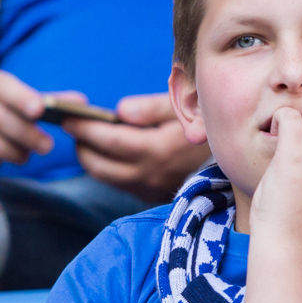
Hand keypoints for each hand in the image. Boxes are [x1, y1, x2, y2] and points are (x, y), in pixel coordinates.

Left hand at [64, 93, 211, 203]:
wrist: (234, 154)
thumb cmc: (207, 123)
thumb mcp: (185, 106)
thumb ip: (150, 108)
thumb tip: (119, 111)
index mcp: (159, 150)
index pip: (110, 141)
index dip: (84, 128)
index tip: (67, 116)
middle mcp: (152, 175)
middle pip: (99, 166)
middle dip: (81, 145)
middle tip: (72, 127)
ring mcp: (152, 188)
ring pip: (106, 178)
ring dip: (91, 158)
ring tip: (86, 139)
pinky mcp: (153, 195)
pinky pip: (121, 183)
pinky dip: (109, 168)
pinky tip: (109, 152)